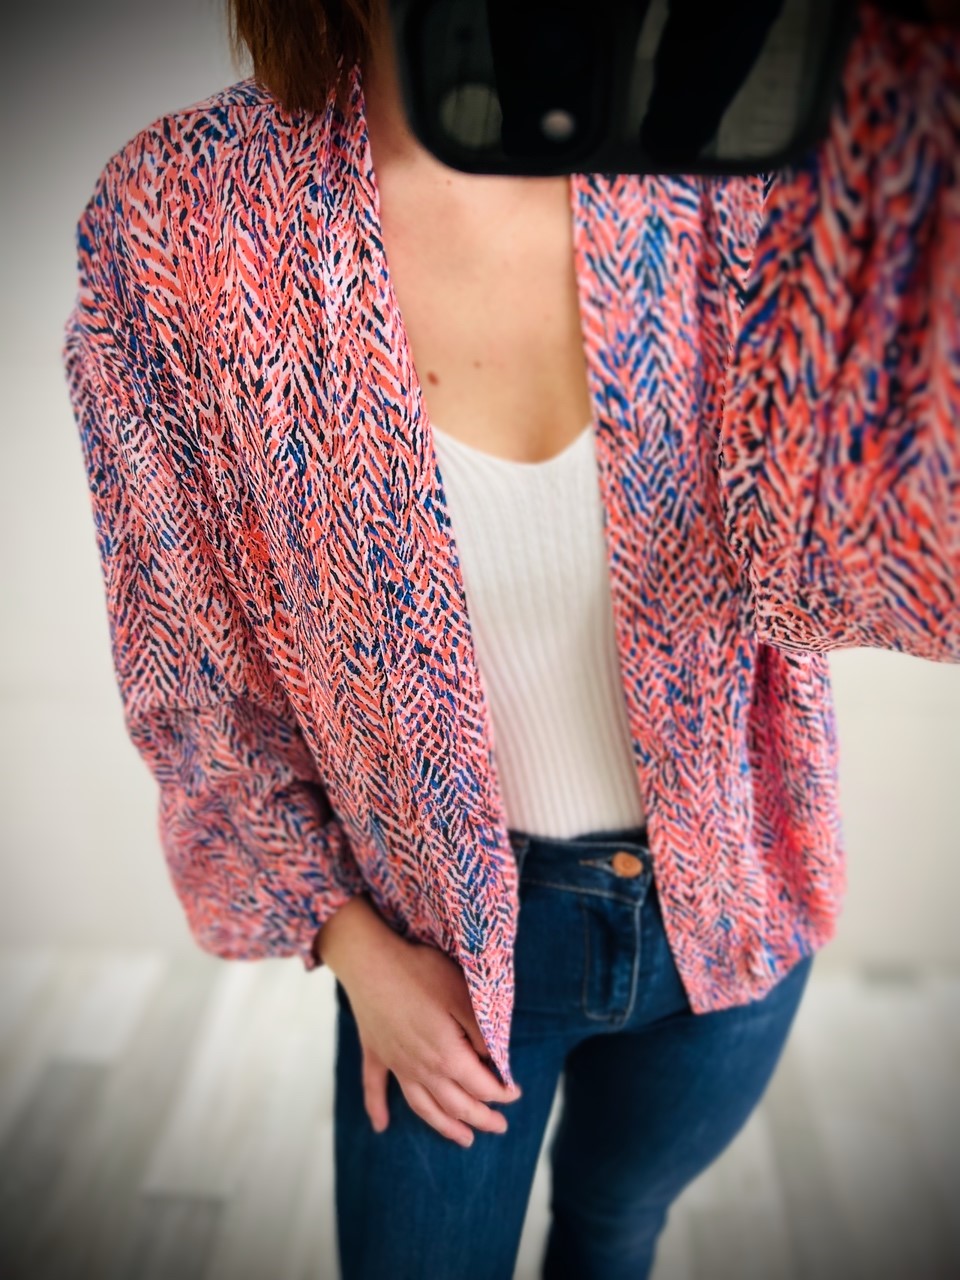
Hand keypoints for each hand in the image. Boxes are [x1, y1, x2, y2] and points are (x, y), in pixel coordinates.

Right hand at [337, 927, 522, 1146]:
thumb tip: (496, 1059)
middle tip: (499, 1127)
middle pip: (457, 1105)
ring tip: (464, 1139)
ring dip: (445, 1126)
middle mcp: (422, 1069)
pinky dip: (377, 1109)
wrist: (371, 962)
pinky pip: (375, 1088)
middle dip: (482, 1118)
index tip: (516, 1093)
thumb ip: (481, 1032)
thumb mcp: (463, 995)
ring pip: (423, 1107)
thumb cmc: (420, 973)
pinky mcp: (376, 1053)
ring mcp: (396, 1064)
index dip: (503, 1093)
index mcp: (447, 1056)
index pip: (481, 1086)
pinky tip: (381, 1125)